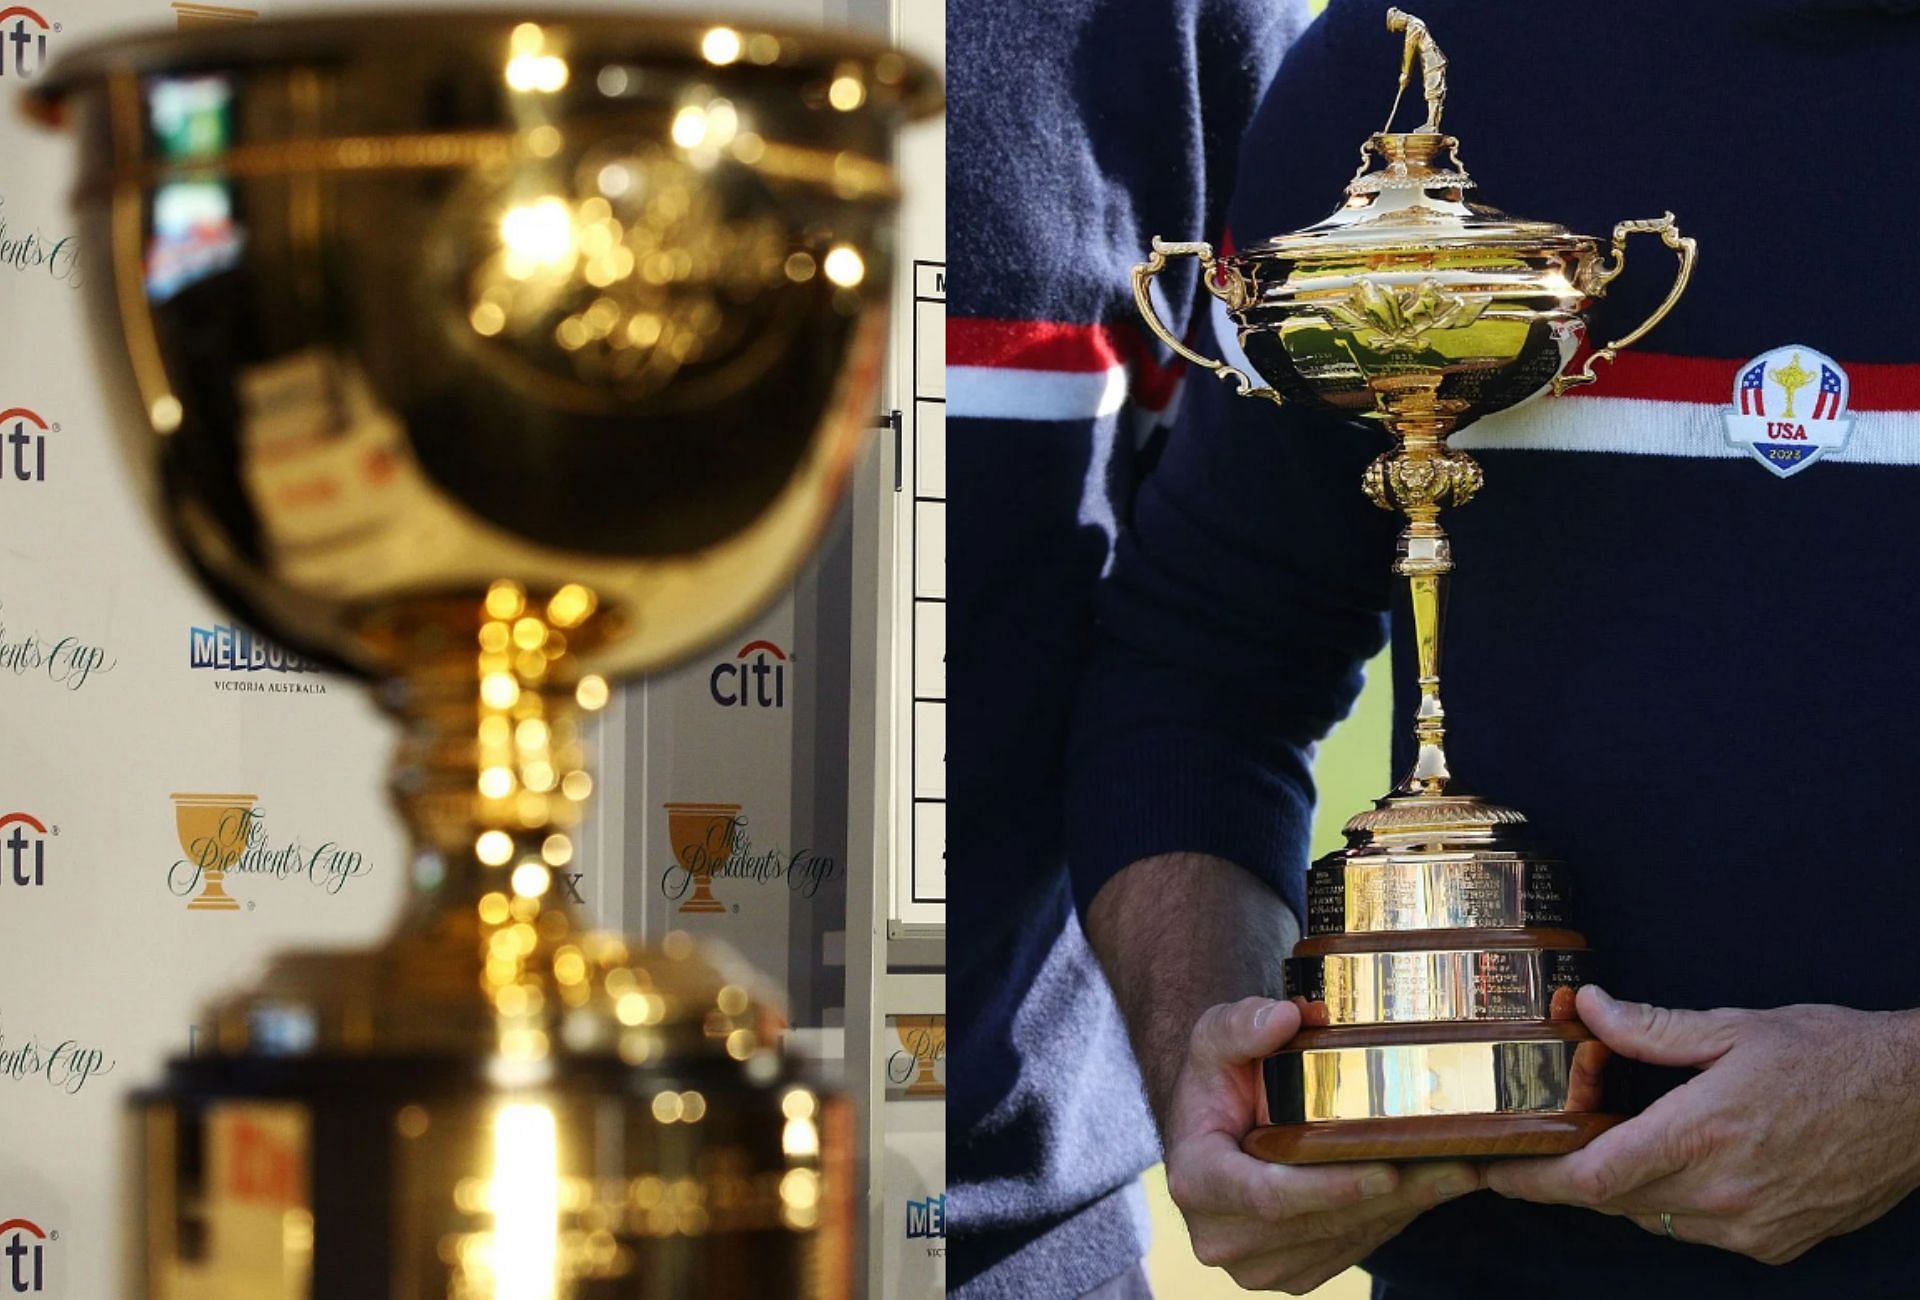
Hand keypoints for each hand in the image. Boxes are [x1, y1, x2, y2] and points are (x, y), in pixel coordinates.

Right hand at [1166, 995, 1481, 1292]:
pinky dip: (1394, 1218)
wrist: (1213, 1128)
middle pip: (1322, 1222)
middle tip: (1457, 1164)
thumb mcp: (1213, 1039)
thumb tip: (1285, 1017)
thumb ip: (1239, 1026)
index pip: (1268, 1196)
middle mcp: (1224, 1236)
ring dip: (1406, 1208)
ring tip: (1460, 1171)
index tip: (1386, 1171)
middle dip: (1393, 1194)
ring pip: (1347, 1240)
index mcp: (1198, 1181)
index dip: (1329, 1188)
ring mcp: (1259, 1264)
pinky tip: (1429, 1185)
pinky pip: (1354, 1249)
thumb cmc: (1217, 1080)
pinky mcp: (1294, 1274)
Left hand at [1486, 986, 1919, 1264]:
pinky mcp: (1775, 1243)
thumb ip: (1651, 1027)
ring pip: (1651, 1218)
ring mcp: (1752, 1225)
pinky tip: (1676, 1160)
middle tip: (1537, 1142)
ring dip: (1620, 1186)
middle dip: (1566, 1176)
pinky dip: (1670, 1201)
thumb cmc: (1831, 1055)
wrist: (1919, 1104)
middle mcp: (1724, 1190)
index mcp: (1704, 1131)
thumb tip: (1586, 1006)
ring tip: (1608, 1138)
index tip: (1491, 1169)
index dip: (1533, 1179)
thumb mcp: (1735, 1027)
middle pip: (1611, 1200)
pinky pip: (1696, 1231)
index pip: (1593, 1176)